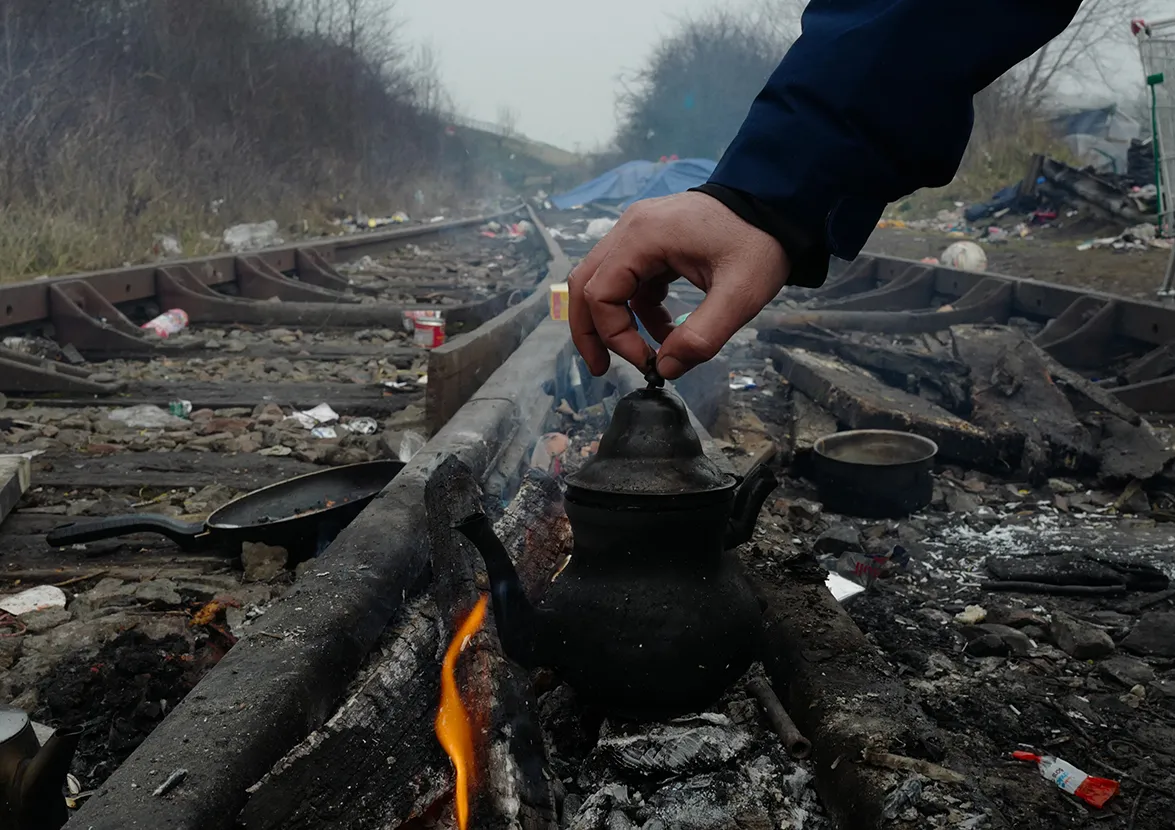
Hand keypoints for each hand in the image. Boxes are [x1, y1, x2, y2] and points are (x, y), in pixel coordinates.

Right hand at [568, 191, 789, 379]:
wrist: (777, 203)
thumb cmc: (759, 242)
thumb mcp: (739, 295)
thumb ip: (701, 336)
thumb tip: (665, 369)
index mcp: (643, 237)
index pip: (599, 294)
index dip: (614, 335)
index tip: (646, 361)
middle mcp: (630, 229)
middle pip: (585, 285)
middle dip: (592, 331)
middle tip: (602, 369)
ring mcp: (639, 231)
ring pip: (603, 281)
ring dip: (616, 321)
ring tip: (644, 355)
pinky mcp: (652, 240)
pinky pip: (629, 279)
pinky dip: (639, 309)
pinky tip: (666, 329)